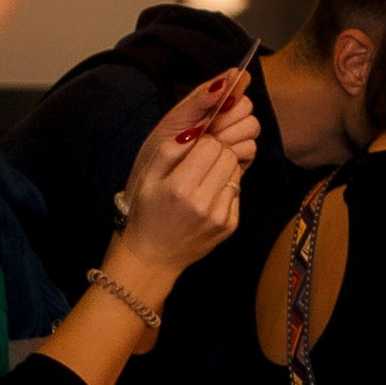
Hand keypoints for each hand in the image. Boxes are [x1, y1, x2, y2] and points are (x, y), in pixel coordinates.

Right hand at [114, 81, 254, 288]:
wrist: (155, 255)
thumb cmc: (148, 212)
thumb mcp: (148, 178)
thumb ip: (169, 151)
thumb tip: (195, 129)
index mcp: (180, 187)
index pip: (212, 145)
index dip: (205, 141)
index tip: (196, 148)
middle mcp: (203, 203)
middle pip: (229, 156)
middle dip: (218, 152)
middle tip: (202, 160)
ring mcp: (219, 216)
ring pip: (236, 172)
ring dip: (223, 169)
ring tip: (204, 179)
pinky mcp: (230, 225)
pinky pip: (237, 192)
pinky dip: (226, 189)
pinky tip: (208, 197)